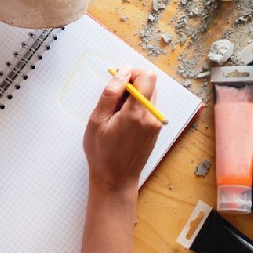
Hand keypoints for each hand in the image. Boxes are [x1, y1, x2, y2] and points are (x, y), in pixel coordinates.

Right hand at [82, 67, 162, 196]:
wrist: (115, 180)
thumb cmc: (102, 152)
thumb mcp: (97, 120)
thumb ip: (111, 93)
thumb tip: (123, 71)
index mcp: (137, 113)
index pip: (147, 77)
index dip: (131, 73)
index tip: (116, 81)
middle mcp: (152, 117)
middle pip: (150, 84)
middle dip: (132, 84)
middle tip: (113, 99)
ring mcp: (156, 124)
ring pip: (149, 95)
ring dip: (133, 96)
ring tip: (116, 113)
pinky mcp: (155, 130)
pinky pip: (148, 108)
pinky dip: (136, 107)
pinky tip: (122, 121)